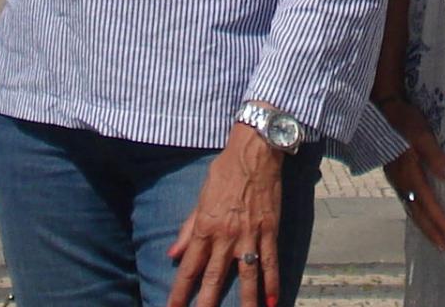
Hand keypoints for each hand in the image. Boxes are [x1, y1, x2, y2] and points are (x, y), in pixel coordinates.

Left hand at [165, 127, 282, 306]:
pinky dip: (272, 283)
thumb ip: (188, 229)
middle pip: (214, 277)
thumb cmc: (224, 172)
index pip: (189, 267)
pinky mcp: (269, 230)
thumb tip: (173, 253)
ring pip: (247, 275)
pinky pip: (270, 261)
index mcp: (206, 227)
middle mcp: (226, 235)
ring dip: (245, 301)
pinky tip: (271, 302)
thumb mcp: (200, 199)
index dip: (180, 291)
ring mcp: (250, 234)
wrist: (254, 153)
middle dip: (206, 303)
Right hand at [379, 99, 444, 250]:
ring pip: (409, 206)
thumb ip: (434, 155)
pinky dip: (413, 209)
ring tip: (433, 235)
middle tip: (443, 246)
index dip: (438, 218)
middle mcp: (399, 179)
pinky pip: (404, 197)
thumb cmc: (403, 118)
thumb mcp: (421, 133)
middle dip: (430, 229)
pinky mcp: (392, 171)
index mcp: (407, 171)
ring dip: (422, 222)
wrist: (379, 106)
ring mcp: (393, 176)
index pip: (426, 202)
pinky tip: (418, 211)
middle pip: (416, 210)